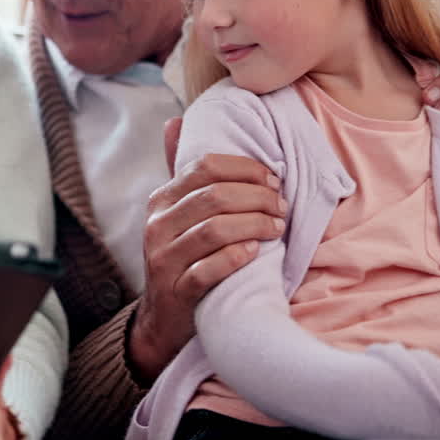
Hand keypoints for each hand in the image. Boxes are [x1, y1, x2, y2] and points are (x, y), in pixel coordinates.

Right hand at [127, 117, 285, 379]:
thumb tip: (175, 121)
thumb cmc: (183, 256)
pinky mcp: (175, 291)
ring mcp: (163, 259)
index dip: (245, 169)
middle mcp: (157, 226)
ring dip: (254, 225)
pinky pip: (206, 269)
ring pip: (213, 230)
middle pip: (213, 196)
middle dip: (257, 197)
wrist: (164, 318)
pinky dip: (235, 258)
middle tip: (282, 207)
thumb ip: (181, 172)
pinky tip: (254, 254)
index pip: (204, 167)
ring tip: (277, 228)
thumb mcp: (177, 213)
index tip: (274, 179)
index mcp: (161, 200)